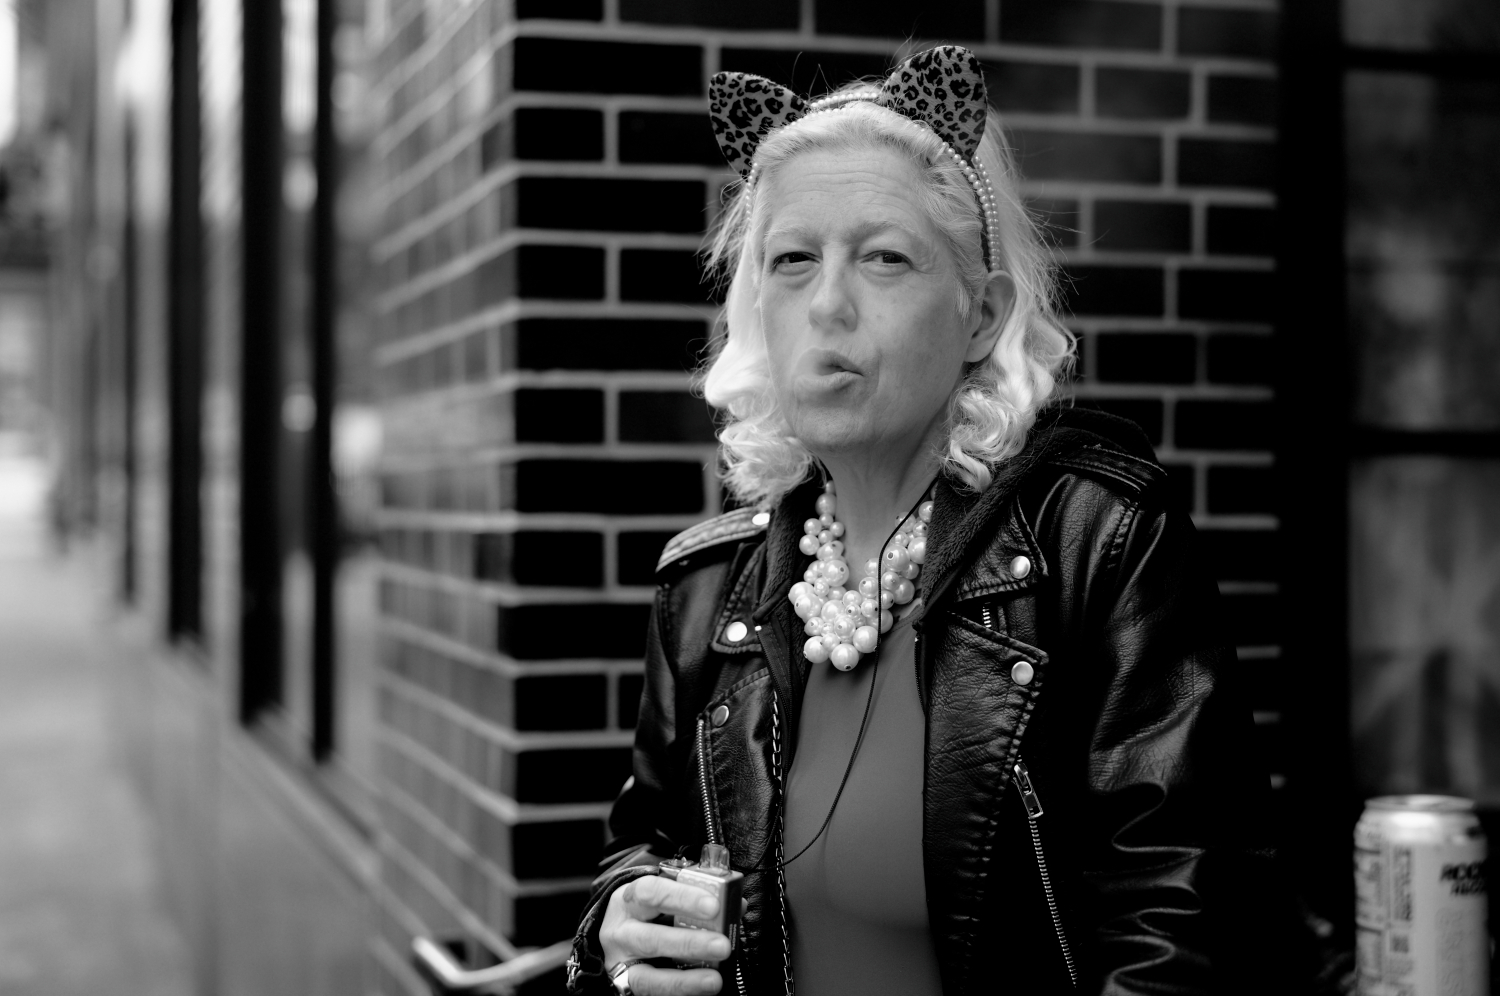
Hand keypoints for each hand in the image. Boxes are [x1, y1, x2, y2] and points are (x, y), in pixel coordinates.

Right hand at [599, 874, 728, 994]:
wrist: (614, 933)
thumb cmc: (647, 912)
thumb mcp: (663, 896)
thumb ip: (696, 899)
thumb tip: (737, 905)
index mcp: (630, 900)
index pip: (652, 893)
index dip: (683, 898)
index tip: (714, 905)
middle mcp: (621, 933)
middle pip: (651, 939)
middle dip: (689, 944)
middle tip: (722, 945)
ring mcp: (622, 964)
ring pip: (648, 978)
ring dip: (684, 981)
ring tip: (714, 980)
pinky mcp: (626, 988)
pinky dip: (679, 994)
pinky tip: (701, 993)